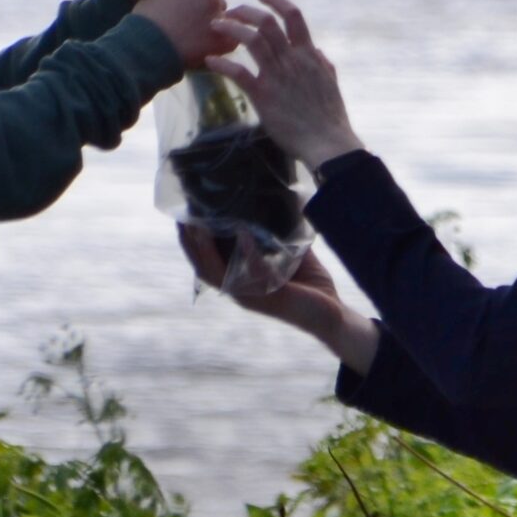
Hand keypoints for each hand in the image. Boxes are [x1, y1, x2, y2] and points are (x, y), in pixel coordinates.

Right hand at [134, 0, 234, 67]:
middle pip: (220, 1)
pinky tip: (204, 49)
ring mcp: (220, 19)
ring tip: (196, 38)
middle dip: (211, 10)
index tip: (199, 0)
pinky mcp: (224, 41)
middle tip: (195, 23)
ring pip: (226, 22)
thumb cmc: (146, 20)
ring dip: (216, 27)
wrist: (147, 47)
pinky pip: (229, 42)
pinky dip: (220, 45)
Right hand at [177, 227, 380, 371]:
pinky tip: (243, 232)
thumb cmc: (311, 286)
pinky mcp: (271, 297)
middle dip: (189, 244)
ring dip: (205, 248)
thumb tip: (274, 201)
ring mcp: (253, 296)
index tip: (182, 218)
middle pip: (202, 268)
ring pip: (217, 273)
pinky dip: (247, 251)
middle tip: (182, 218)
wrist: (334, 315)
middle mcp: (240, 291)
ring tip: (198, 224)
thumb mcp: (289, 254)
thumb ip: (277, 234)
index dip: (190, 244)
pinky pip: (254, 272)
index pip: (205, 263)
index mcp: (240, 282)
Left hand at [207, 0, 363, 171]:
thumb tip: (316, 50)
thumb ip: (323, 64)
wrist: (327, 143)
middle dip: (245, 11)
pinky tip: (210, 60)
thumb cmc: (330, 118)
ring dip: (230, 28)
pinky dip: (222, 63)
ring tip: (215, 26)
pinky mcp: (263, 95)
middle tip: (230, 12)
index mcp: (309, 55)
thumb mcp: (331, 84)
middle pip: (266, 22)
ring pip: (251, 40)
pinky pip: (238, 72)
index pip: (293, 16)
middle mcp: (292, 60)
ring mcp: (277, 76)